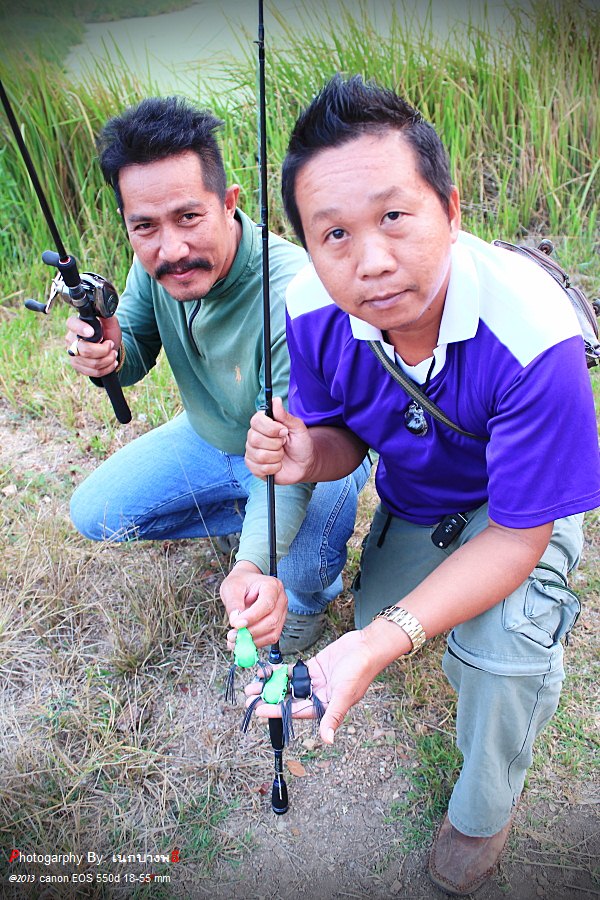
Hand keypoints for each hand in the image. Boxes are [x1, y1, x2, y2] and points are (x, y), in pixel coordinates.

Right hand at [65, 314, 122, 377]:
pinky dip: (106, 368)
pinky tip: (111, 362)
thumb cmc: (108, 333)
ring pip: (91, 363)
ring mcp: (73, 354)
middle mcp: (71, 339)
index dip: (81, 329)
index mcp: (76, 325)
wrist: (110, 348)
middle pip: (85, 350)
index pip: (72, 324)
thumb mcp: (110, 323)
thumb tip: (104, 310)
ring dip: (108, 360)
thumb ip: (107, 316)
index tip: (92, 333)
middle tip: (111, 345)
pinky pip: (93, 372)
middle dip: (104, 350)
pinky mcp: (77, 366)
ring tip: (113, 354)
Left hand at [221, 561, 287, 648]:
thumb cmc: (240, 582)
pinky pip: (270, 637)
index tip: (236, 624)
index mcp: (272, 586)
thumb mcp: (232, 587)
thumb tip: (236, 622)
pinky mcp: (277, 623)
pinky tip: (242, 642)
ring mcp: (281, 612)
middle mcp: (280, 599)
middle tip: (232, 636)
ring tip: (235, 641)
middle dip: (251, 632)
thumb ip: (234, 604)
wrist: (246, 583)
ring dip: (253, 640)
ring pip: (273, 632)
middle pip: (272, 621)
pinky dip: (256, 643)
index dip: (252, 616)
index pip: (267, 604)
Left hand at [244, 630, 383, 743]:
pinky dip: (280, 671)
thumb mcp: (344, 694)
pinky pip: (293, 671)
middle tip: (248, 698)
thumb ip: (333, 716)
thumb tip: (327, 740)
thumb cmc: (360, 671)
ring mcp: (315, 681)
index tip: (258, 710)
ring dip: (271, 685)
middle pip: (288, 699)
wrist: (368, 645)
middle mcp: (318, 696)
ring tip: (251, 686)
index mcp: (325, 707)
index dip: (276, 711)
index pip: (296, 712)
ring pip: (288, 685)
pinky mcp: (314, 667)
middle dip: (269, 698)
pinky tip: (265, 670)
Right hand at [245, 397, 314, 483]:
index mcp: (263, 424)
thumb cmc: (300, 444)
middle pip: (255, 439)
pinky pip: (260, 468)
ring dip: (277, 456)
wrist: (305, 464)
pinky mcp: (253, 467)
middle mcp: (254, 436)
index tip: (284, 431)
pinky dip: (274, 468)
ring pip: (259, 455)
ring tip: (282, 455)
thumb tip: (276, 400)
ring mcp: (252, 452)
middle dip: (276, 444)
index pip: (256, 421)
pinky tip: (278, 465)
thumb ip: (285, 416)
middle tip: (284, 444)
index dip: (270, 428)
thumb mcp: (298, 428)